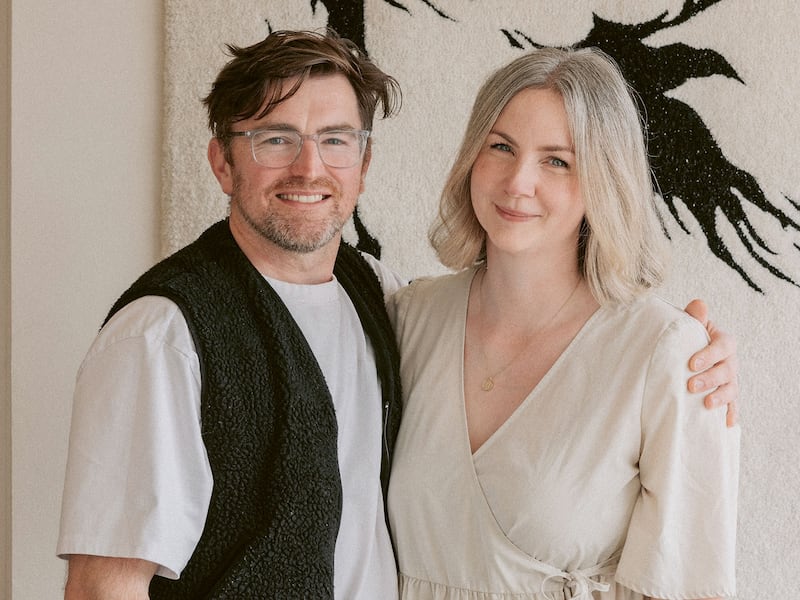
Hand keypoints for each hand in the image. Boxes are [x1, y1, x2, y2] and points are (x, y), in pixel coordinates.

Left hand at [683, 299, 738, 426]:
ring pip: (731, 389)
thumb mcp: (689, 325)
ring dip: (721, 397)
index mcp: (722, 341)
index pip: (723, 345)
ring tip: (706, 404)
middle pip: (727, 370)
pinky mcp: (726, 394)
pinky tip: (726, 423)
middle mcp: (730, 361)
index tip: (691, 363)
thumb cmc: (687, 338)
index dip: (710, 354)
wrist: (686, 353)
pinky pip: (732, 405)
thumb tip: (698, 304)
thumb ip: (694, 317)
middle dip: (710, 378)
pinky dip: (731, 414)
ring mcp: (729, 379)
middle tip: (691, 386)